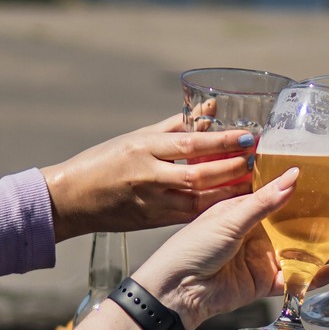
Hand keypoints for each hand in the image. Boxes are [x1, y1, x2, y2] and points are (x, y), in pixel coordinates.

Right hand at [40, 114, 256, 241]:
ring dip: (229, 191)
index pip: (190, 144)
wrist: (71, 200)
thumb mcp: (138, 136)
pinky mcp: (154, 222)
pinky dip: (213, 208)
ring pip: (198, 199)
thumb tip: (212, 108)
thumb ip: (178, 124)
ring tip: (253, 182)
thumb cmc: (105, 160)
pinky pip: (190, 215)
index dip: (221, 141)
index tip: (247, 138)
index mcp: (144, 148)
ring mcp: (152, 202)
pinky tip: (233, 202)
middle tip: (256, 161)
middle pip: (199, 174)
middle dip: (231, 168)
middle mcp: (148, 176)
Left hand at [130, 168, 328, 329]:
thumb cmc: (192, 247)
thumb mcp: (230, 218)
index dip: (306, 195)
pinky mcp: (263, 283)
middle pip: (298, 228)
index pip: (281, 198)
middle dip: (325, 226)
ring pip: (302, 254)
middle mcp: (256, 233)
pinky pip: (295, 279)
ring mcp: (262, 259)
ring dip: (328, 251)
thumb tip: (294, 176)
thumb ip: (265, 201)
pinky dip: (315, 276)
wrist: (176, 291)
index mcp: (245, 211)